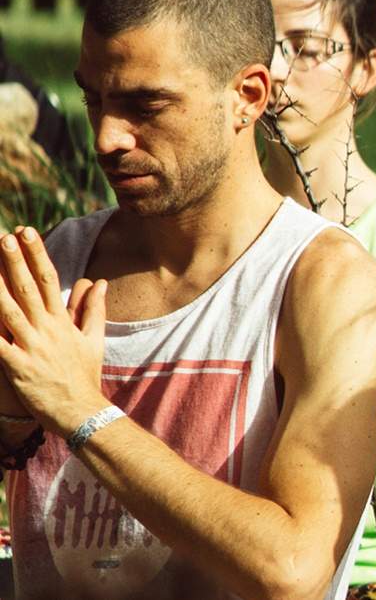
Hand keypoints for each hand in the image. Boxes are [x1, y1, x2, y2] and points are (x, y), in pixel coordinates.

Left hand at [0, 227, 107, 437]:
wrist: (82, 412)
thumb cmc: (85, 376)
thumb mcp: (93, 340)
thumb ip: (92, 309)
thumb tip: (97, 282)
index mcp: (62, 321)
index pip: (50, 280)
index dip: (37, 255)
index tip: (27, 233)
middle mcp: (47, 329)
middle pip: (29, 289)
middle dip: (16, 261)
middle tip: (5, 236)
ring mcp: (32, 347)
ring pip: (10, 311)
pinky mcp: (18, 367)